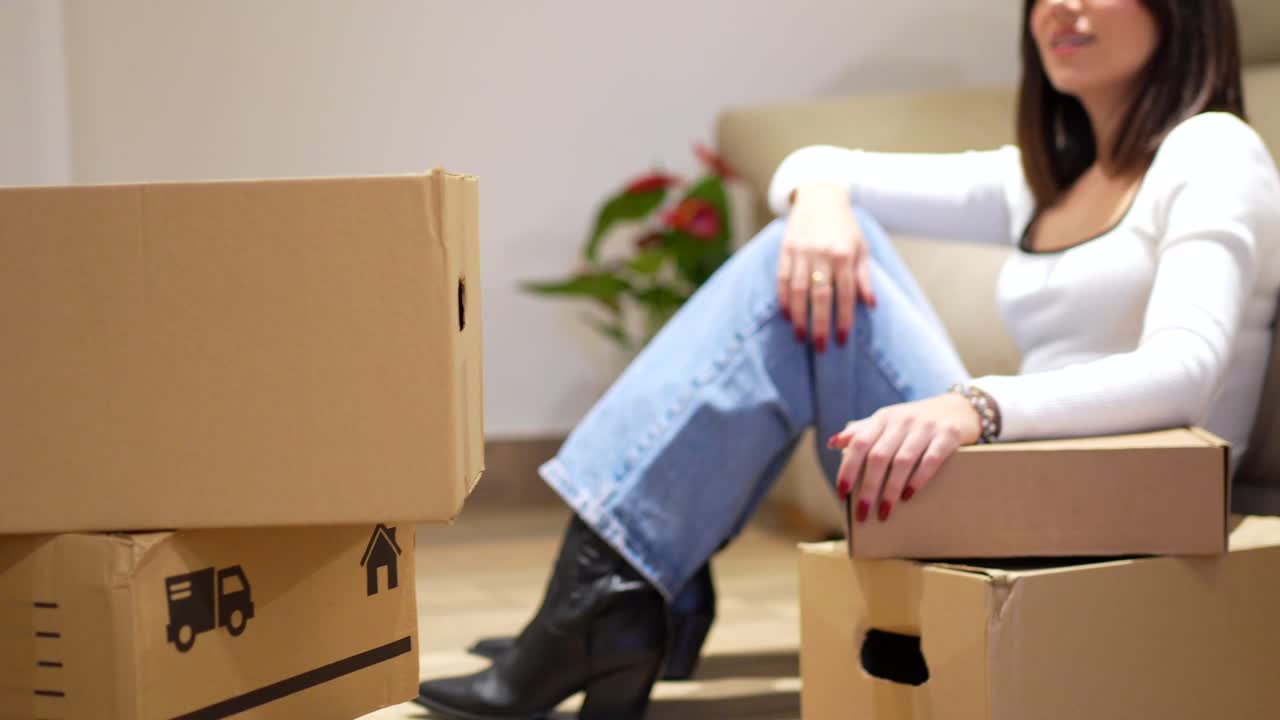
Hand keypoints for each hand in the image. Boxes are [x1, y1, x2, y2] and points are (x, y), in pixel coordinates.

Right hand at [777, 182, 875, 352]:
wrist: (820, 196)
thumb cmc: (845, 227)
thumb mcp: (861, 247)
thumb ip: (865, 276)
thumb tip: (871, 305)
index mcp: (843, 255)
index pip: (845, 294)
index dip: (844, 319)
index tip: (842, 340)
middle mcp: (821, 254)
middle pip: (820, 296)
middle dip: (820, 324)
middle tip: (820, 347)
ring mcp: (801, 252)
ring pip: (797, 290)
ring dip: (799, 316)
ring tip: (801, 336)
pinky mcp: (785, 250)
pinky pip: (781, 279)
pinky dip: (783, 299)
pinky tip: (786, 315)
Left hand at [827, 393, 982, 522]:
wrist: (958, 409)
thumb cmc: (915, 422)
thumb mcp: (887, 421)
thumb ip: (862, 431)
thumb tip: (832, 442)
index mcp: (883, 418)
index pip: (859, 443)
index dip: (848, 468)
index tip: (842, 493)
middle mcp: (902, 420)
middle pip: (879, 457)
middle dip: (869, 488)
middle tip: (862, 513)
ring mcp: (926, 427)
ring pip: (902, 461)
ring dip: (891, 490)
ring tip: (884, 512)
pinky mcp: (948, 435)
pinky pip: (931, 460)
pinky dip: (918, 479)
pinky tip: (909, 496)